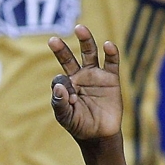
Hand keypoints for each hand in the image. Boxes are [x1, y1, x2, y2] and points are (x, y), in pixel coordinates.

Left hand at [48, 24, 121, 141]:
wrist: (100, 135)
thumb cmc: (79, 126)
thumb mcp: (65, 117)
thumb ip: (59, 103)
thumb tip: (59, 85)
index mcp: (66, 85)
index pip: (59, 78)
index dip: (62, 87)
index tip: (69, 100)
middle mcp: (79, 77)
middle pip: (69, 58)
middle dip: (61, 49)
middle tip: (52, 40)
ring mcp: (95, 76)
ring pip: (90, 53)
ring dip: (86, 41)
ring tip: (79, 29)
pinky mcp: (111, 79)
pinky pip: (111, 63)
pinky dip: (111, 53)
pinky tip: (108, 45)